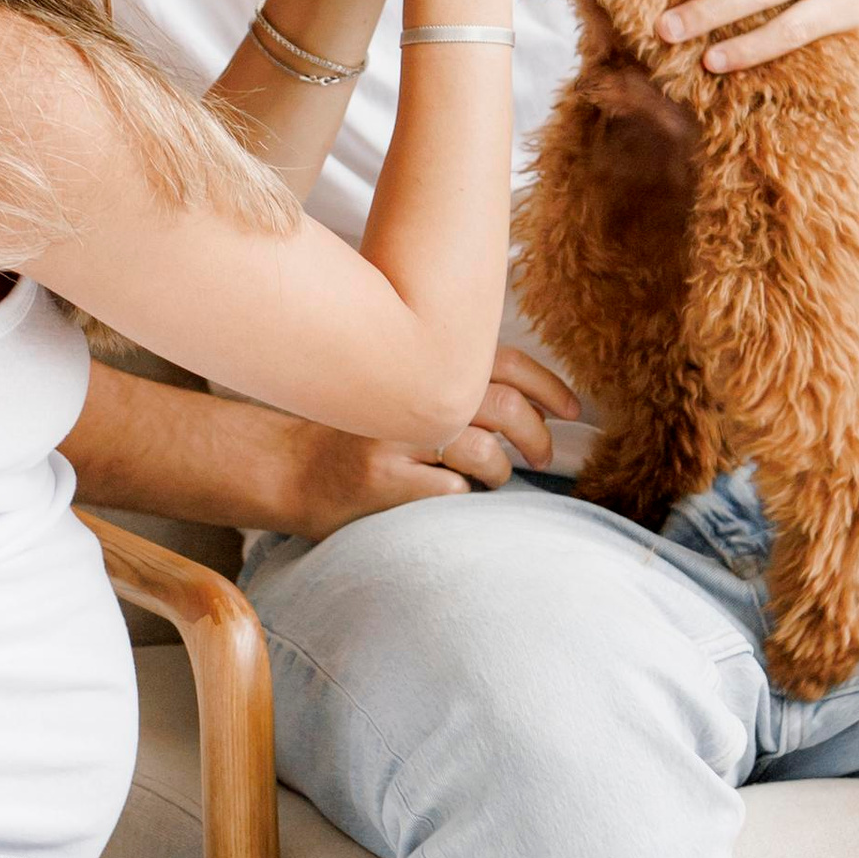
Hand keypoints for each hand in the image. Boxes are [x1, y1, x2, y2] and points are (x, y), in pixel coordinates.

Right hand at [281, 343, 577, 537]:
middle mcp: (406, 390)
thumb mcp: (401, 392)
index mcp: (417, 362)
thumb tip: (529, 401)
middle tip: (543, 456)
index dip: (545, 384)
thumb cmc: (354, 435)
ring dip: (499, 470)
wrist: (288, 470)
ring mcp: (391, 435)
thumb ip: (449, 383)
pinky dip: (463, 496)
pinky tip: (448, 496)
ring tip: (492, 479)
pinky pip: (450, 491)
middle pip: (501, 404)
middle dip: (536, 434)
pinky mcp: (380, 479)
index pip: (500, 361)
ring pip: (482, 450)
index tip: (570, 408)